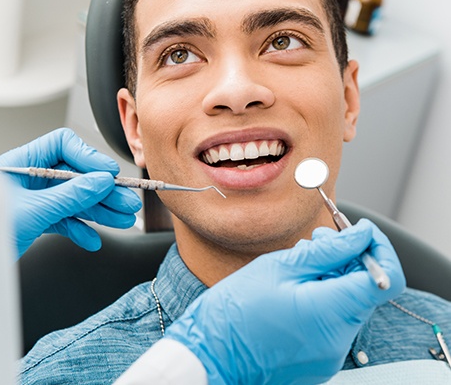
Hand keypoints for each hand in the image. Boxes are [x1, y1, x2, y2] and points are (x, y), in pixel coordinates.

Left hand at [0, 128, 140, 258]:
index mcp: (21, 162)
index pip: (62, 146)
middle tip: (125, 202)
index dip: (88, 157)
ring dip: (98, 210)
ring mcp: (32, 199)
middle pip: (74, 175)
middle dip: (101, 190)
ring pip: (72, 199)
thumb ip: (70, 195)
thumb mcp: (34, 211)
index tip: (108, 174)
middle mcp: (27, 178)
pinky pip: (63, 219)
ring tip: (121, 219)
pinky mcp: (34, 220)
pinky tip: (92, 239)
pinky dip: (79, 228)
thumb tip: (100, 182)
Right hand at [164, 219, 405, 384]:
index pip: (386, 278)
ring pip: (347, 304)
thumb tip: (360, 235)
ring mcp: (330, 355)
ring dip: (332, 279)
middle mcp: (339, 339)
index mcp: (331, 312)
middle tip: (315, 241)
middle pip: (365, 290)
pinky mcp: (319, 361)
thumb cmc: (234, 311)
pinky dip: (321, 300)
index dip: (378, 249)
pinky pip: (332, 323)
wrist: (209, 356)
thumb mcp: (278, 267)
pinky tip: (291, 290)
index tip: (358, 232)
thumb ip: (327, 251)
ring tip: (295, 266)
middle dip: (347, 259)